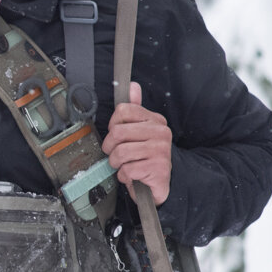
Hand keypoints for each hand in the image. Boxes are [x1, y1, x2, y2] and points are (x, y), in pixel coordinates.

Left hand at [102, 81, 171, 202]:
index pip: (124, 110)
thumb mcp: (139, 133)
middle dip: (110, 148)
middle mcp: (161, 133)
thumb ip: (135, 110)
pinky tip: (133, 176)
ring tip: (125, 165)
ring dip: (116, 163)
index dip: (113, 125)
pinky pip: (127, 169)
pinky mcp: (158, 169)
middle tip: (116, 155)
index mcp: (156, 120)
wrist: (157, 186)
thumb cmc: (144, 158)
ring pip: (120, 152)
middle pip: (118, 132)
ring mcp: (161, 150)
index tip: (116, 137)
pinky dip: (124, 176)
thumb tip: (133, 86)